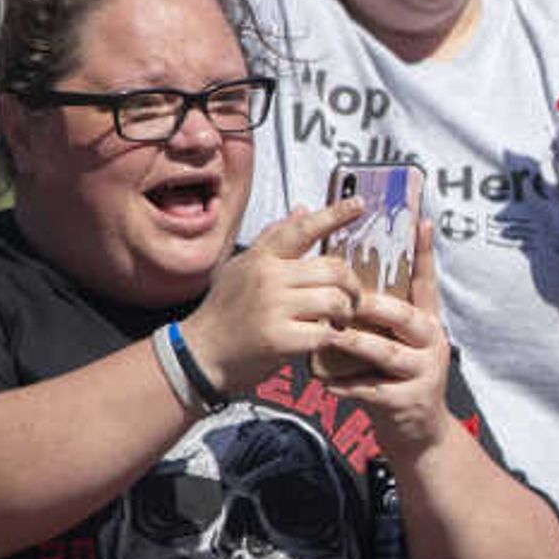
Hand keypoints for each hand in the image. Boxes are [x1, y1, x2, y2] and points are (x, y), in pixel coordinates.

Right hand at [180, 195, 361, 392]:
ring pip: (335, 300)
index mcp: (260, 258)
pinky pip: (325, 333)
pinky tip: (324, 338)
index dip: (334, 214)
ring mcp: (272, 308)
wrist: (199, 355)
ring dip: (345, 313)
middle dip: (352, 285)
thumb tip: (303, 209)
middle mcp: (266, 278)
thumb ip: (273, 240)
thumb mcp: (241, 268)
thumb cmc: (224, 313)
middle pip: (333, 269)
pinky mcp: (279, 339)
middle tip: (351, 298)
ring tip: (338, 320)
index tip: (359, 203)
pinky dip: (332, 337)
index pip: (302, 229)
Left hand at [314, 218, 455, 459]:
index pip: (426, 281)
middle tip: (344, 297)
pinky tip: (325, 381)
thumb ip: (375, 313)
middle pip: (405, 315)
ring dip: (354, 344)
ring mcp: (424, 372)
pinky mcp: (411, 400)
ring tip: (328, 337)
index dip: (424, 252)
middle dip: (373, 305)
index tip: (421, 220)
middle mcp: (432, 342)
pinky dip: (346, 385)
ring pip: (386, 351)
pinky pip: (373, 389)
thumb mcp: (391, 342)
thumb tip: (345, 276)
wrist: (415, 433)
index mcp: (425, 321)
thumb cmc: (393, 379)